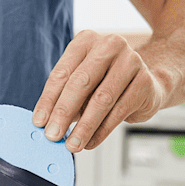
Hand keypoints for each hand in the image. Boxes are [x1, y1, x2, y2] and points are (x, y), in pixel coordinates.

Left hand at [33, 30, 168, 152]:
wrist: (146, 84)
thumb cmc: (105, 84)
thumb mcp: (81, 86)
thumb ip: (63, 99)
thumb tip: (45, 124)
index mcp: (87, 40)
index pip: (62, 73)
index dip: (48, 100)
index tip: (39, 122)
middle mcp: (110, 45)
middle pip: (81, 82)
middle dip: (63, 112)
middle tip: (53, 135)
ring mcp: (131, 61)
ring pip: (101, 99)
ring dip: (84, 127)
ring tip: (72, 144)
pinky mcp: (145, 81)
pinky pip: (119, 111)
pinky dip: (102, 130)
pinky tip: (90, 142)